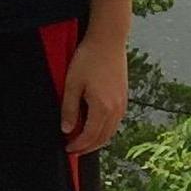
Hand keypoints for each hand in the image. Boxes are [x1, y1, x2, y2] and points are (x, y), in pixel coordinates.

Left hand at [62, 32, 127, 155]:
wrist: (108, 40)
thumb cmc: (88, 58)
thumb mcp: (72, 83)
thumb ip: (69, 108)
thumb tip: (66, 129)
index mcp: (102, 107)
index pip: (89, 136)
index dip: (78, 145)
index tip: (68, 149)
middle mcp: (116, 109)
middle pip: (102, 138)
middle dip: (88, 147)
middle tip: (74, 150)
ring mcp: (122, 104)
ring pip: (111, 131)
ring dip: (97, 140)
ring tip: (83, 141)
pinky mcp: (124, 97)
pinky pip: (115, 122)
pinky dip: (105, 130)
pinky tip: (95, 126)